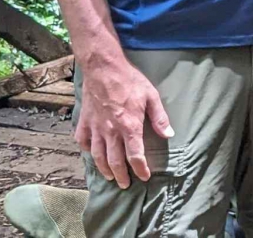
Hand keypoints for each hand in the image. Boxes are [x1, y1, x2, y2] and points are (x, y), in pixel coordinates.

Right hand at [74, 57, 173, 188]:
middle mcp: (111, 131)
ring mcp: (96, 127)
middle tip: (125, 184)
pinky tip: (91, 153)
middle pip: (115, 161)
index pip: (135, 156)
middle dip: (121, 176)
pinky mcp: (85, 121)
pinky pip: (83, 141)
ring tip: (109, 176)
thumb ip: (159, 117)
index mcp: (129, 126)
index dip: (140, 169)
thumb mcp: (151, 96)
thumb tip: (169, 134)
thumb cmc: (130, 80)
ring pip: (97, 156)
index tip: (144, 177)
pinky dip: (87, 150)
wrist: (103, 68)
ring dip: (104, 168)